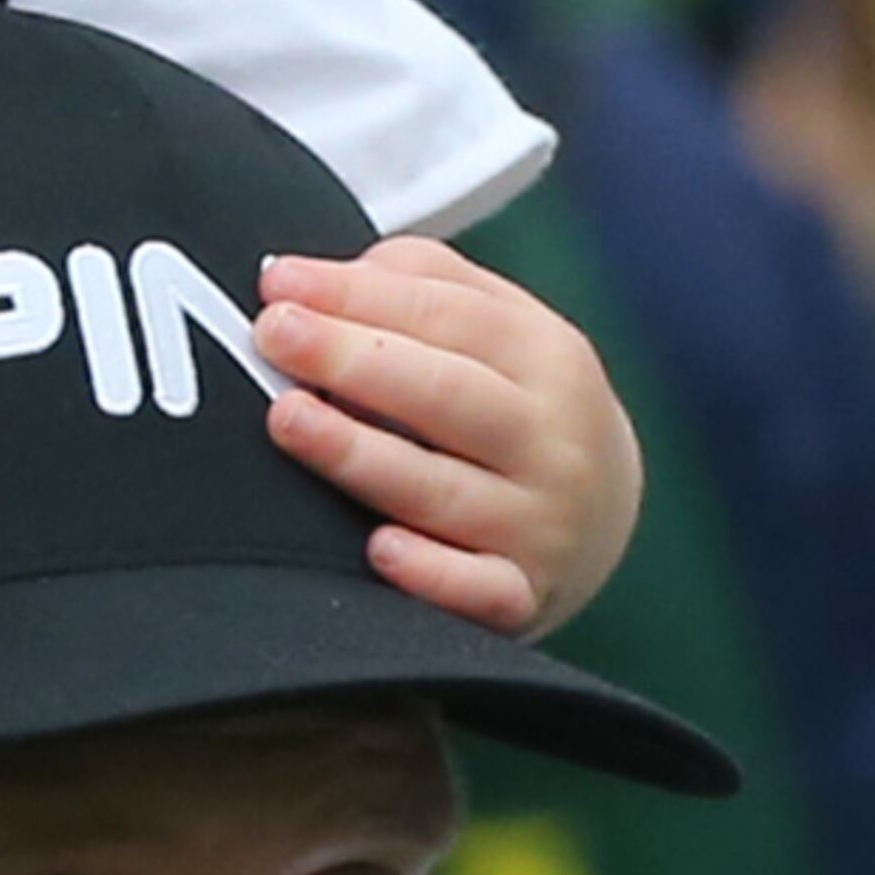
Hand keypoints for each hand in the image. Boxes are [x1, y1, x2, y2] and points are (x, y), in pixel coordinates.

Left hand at [252, 241, 641, 631]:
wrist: (601, 519)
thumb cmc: (512, 405)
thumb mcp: (499, 329)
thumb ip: (420, 284)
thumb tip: (314, 276)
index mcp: (548, 357)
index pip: (447, 315)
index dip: (358, 295)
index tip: (278, 283)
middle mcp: (551, 440)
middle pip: (445, 393)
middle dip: (352, 359)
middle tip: (274, 334)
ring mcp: (538, 523)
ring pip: (441, 489)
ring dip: (359, 455)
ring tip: (287, 418)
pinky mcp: (520, 597)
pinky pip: (477, 592)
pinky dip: (431, 574)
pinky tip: (380, 550)